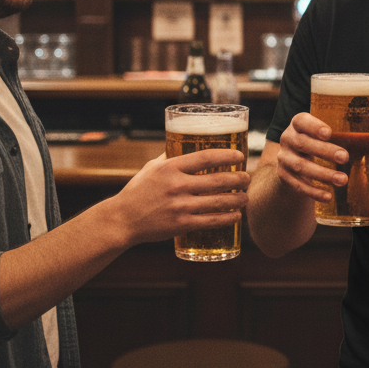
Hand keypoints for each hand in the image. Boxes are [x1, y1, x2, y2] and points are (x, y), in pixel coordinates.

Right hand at [109, 150, 248, 245]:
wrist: (121, 220)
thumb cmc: (138, 191)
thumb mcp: (152, 168)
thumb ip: (171, 157)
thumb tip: (187, 143)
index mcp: (170, 167)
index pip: (206, 157)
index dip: (227, 155)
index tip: (240, 156)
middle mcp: (177, 185)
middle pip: (218, 180)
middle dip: (238, 179)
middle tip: (247, 178)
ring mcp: (179, 206)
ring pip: (218, 201)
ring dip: (238, 199)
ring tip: (246, 197)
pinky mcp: (181, 224)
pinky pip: (211, 220)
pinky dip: (228, 218)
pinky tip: (237, 216)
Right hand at [275, 112, 349, 203]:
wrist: (295, 159)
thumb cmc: (319, 142)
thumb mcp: (328, 134)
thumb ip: (352, 134)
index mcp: (299, 123)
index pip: (302, 121)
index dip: (314, 126)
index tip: (329, 133)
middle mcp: (287, 138)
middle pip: (302, 143)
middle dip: (324, 151)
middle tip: (345, 157)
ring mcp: (284, 158)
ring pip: (301, 166)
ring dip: (322, 174)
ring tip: (343, 180)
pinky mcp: (284, 176)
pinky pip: (297, 185)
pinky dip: (313, 192)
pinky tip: (328, 196)